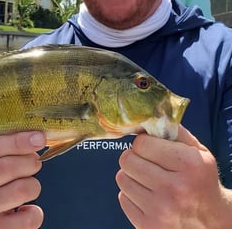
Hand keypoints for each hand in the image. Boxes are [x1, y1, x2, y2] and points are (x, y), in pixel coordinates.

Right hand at [0, 131, 45, 228]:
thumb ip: (1, 147)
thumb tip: (35, 137)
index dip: (19, 140)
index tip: (39, 138)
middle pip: (8, 167)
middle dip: (30, 162)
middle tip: (35, 163)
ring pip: (21, 190)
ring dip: (34, 185)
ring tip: (29, 186)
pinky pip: (28, 219)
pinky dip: (35, 212)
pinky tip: (26, 209)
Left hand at [116, 125, 231, 228]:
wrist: (213, 223)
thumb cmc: (202, 182)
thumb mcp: (198, 153)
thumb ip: (175, 131)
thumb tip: (149, 117)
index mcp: (188, 165)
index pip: (141, 143)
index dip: (144, 144)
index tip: (151, 149)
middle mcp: (174, 189)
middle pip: (127, 159)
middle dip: (135, 158)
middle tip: (147, 163)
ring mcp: (160, 210)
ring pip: (121, 178)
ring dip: (132, 176)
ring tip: (148, 180)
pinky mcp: (147, 225)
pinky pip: (122, 198)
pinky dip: (131, 195)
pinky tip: (147, 196)